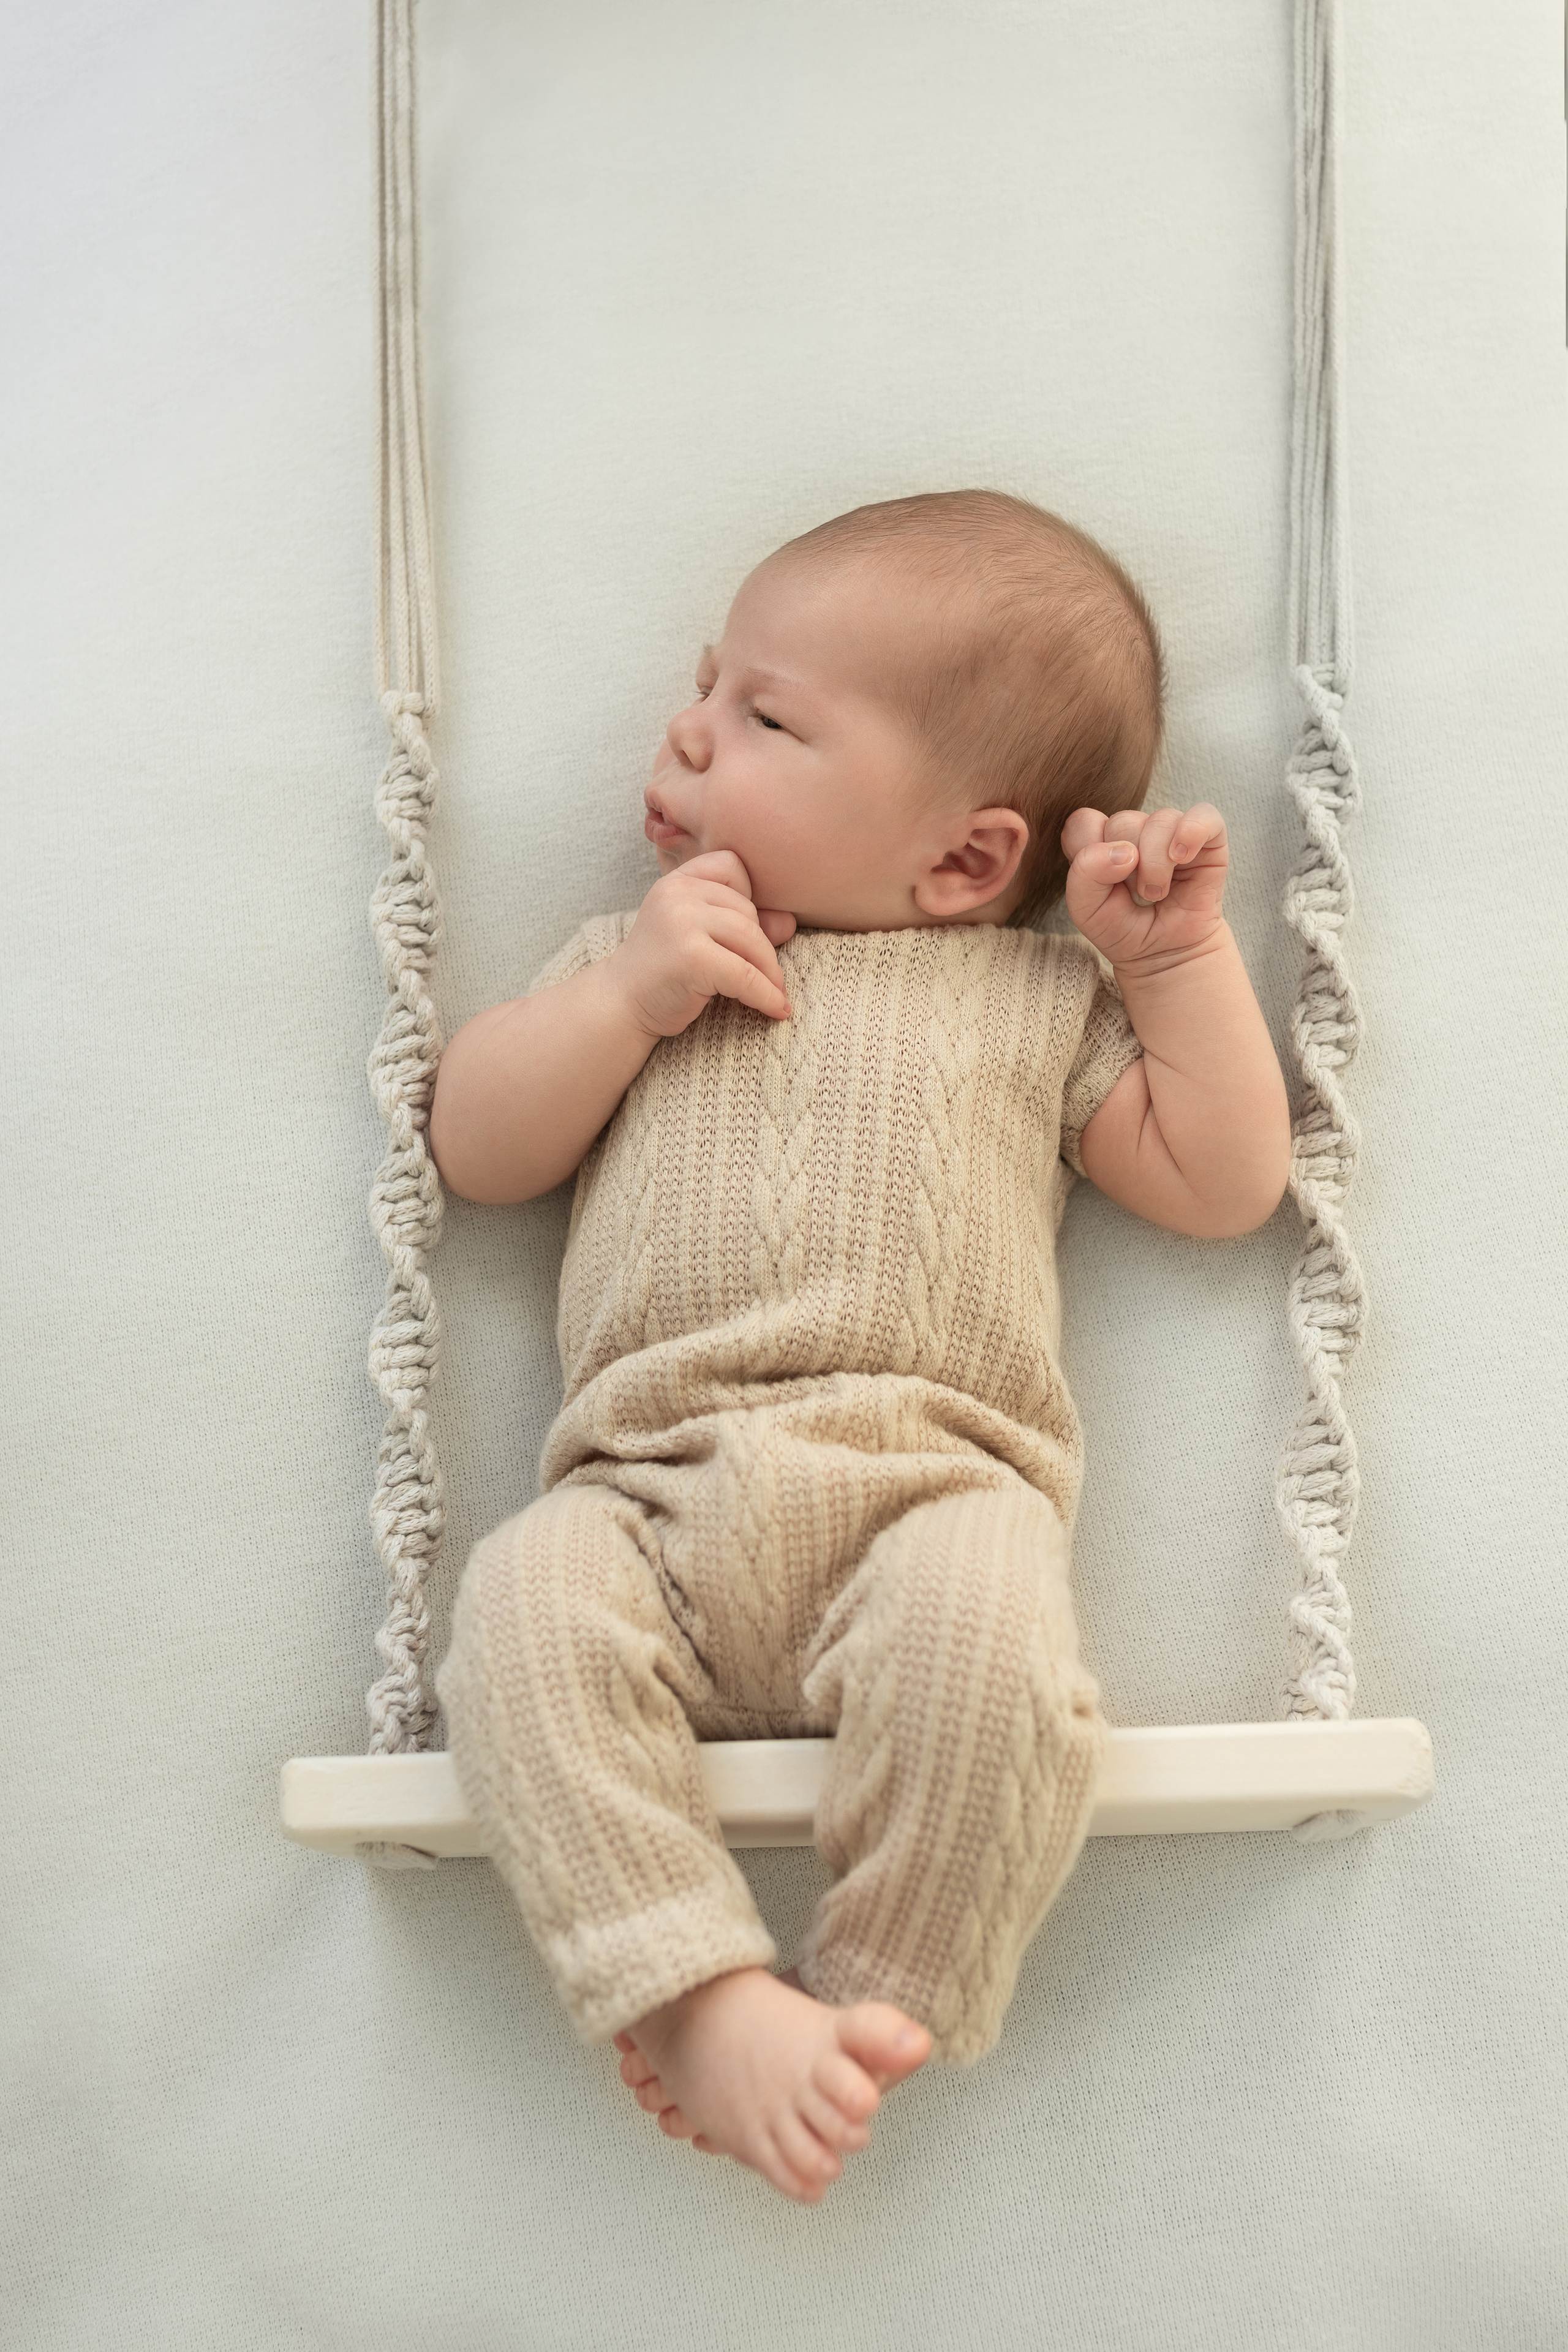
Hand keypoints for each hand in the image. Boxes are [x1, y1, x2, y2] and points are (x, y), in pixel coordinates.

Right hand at [610, 849, 797, 1037]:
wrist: (620, 1005)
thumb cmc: (663, 971)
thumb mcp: (698, 937)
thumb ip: (739, 924)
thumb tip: (790, 923)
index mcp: (676, 881)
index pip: (731, 865)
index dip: (747, 895)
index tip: (745, 930)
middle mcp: (677, 894)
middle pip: (747, 910)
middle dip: (763, 945)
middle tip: (767, 974)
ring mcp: (682, 923)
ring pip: (751, 939)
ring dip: (770, 971)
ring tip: (776, 993)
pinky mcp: (692, 958)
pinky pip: (746, 975)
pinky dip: (767, 995)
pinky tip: (777, 1009)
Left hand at [1061, 803, 1228, 974]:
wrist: (1165, 957)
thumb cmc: (1124, 931)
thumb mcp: (1087, 910)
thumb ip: (1085, 874)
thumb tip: (1125, 851)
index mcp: (1102, 842)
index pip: (1084, 821)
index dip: (1088, 849)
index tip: (1101, 882)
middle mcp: (1136, 832)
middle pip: (1123, 822)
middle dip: (1126, 865)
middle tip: (1137, 896)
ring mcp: (1172, 833)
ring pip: (1161, 820)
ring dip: (1156, 864)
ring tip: (1157, 893)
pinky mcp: (1209, 841)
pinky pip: (1204, 816)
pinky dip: (1191, 832)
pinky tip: (1182, 858)